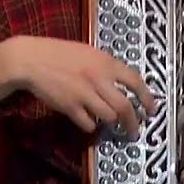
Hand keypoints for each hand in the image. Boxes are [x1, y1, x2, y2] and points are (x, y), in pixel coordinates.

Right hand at [0, 36, 156, 136]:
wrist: (31, 60)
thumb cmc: (59, 53)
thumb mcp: (88, 52)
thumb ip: (105, 66)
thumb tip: (122, 83)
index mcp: (106, 62)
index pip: (135, 81)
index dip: (147, 97)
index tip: (151, 109)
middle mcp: (99, 79)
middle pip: (125, 107)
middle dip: (133, 122)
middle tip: (135, 131)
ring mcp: (84, 94)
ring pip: (109, 117)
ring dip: (112, 123)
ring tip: (112, 125)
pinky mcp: (70, 107)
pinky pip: (88, 123)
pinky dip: (91, 125)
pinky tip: (89, 121)